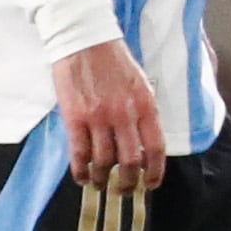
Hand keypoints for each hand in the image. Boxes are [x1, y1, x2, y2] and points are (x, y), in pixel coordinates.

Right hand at [54, 39, 165, 190]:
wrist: (84, 40)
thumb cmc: (114, 61)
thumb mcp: (140, 84)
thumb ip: (143, 113)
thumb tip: (143, 145)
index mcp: (145, 104)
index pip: (155, 148)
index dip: (154, 172)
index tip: (150, 184)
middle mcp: (124, 114)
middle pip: (129, 162)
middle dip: (127, 183)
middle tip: (123, 190)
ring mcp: (98, 117)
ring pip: (103, 162)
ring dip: (102, 179)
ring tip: (101, 184)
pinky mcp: (75, 118)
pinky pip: (79, 154)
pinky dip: (81, 171)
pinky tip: (83, 176)